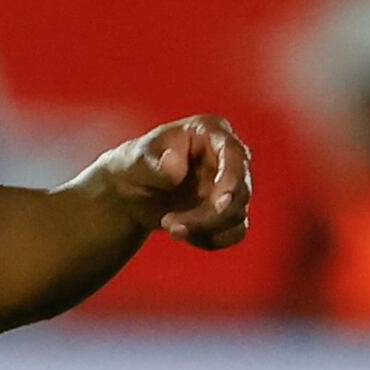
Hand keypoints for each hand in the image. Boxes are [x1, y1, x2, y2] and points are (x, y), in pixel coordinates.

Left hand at [92, 113, 250, 249]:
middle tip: (170, 226)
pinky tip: (183, 234)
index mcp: (210, 130)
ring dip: (204, 228)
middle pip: (240, 190)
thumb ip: (152, 163)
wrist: (130, 189)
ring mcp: (231, 183)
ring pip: (237, 214)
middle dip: (210, 215)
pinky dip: (211, 239)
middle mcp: (228, 155)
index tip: (219, 204)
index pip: (234, 153)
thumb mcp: (134, 160)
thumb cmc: (134, 165)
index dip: (232, 179)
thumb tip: (173, 168)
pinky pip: (234, 231)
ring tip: (167, 227)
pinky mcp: (228, 208)